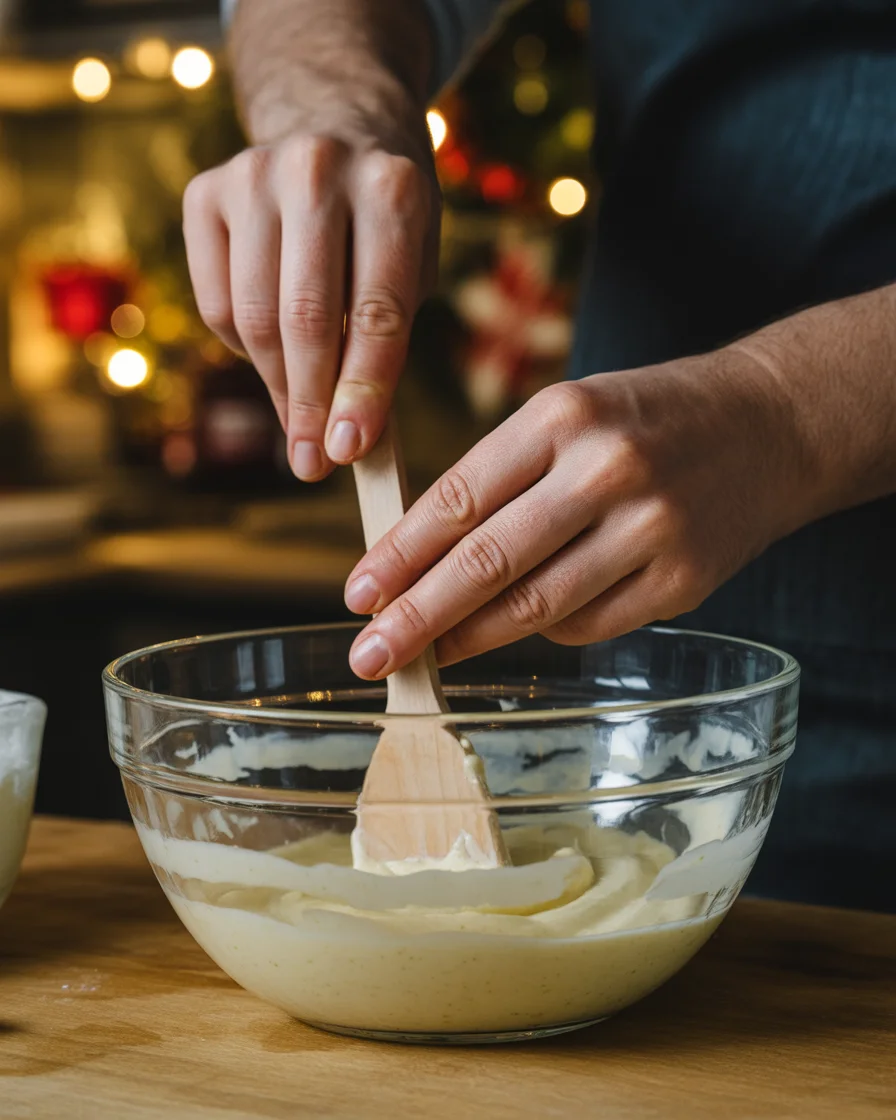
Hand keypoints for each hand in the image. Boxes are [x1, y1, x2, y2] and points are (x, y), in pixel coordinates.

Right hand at [182, 84, 438, 480]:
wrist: (334, 128)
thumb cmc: (383, 225)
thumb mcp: (413, 269)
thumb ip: (385, 343)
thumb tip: (347, 440)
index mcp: (391, 189)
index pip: (375, 313)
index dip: (362, 391)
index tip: (349, 452)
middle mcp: (318, 170)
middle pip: (305, 319)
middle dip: (311, 405)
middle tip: (314, 464)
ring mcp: (252, 175)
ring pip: (254, 318)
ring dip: (278, 387)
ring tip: (301, 424)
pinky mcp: (205, 192)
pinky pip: (216, 304)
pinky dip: (244, 347)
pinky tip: (273, 349)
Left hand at [342, 347, 809, 676]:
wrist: (770, 425)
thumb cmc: (645, 419)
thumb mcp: (569, 414)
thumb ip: (501, 478)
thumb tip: (419, 561)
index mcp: (562, 416)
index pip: (460, 496)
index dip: (400, 554)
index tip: (358, 592)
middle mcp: (606, 469)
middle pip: (489, 561)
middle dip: (417, 616)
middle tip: (369, 653)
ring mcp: (651, 528)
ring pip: (537, 605)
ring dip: (470, 640)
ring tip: (424, 658)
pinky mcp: (684, 580)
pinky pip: (589, 625)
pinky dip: (545, 632)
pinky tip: (515, 631)